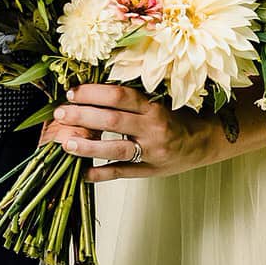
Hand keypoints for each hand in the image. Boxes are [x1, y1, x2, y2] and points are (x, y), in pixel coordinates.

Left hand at [49, 83, 221, 181]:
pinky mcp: (151, 171)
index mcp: (153, 107)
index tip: (71, 92)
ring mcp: (152, 152)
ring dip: (88, 147)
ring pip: (116, 150)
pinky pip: (123, 173)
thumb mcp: (157, 100)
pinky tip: (83, 173)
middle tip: (60, 113)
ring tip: (66, 144)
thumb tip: (90, 90)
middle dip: (82, 117)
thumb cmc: (176, 116)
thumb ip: (130, 99)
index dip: (92, 93)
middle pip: (112, 121)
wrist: (205, 141)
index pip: (118, 96)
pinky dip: (102, 174)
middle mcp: (152, 129)